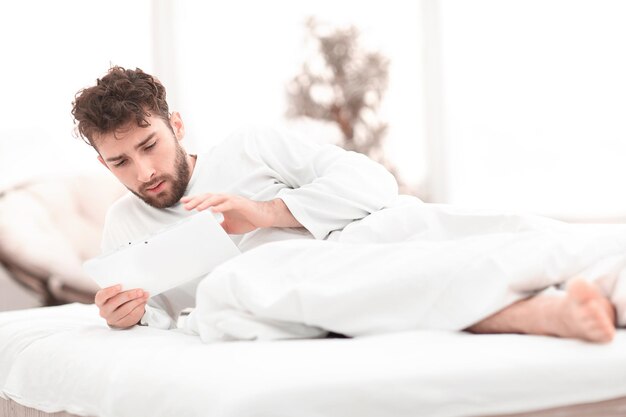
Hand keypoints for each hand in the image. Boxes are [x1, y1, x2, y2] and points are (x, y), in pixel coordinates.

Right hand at [94, 285, 149, 328]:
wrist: (118, 313)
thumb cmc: (116, 298)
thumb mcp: (114, 293)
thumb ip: (120, 288)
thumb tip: (133, 283)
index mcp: (100, 300)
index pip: (102, 296)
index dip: (110, 291)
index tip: (120, 286)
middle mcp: (104, 311)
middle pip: (116, 302)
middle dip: (129, 295)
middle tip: (140, 291)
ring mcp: (112, 318)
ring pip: (126, 309)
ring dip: (137, 301)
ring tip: (145, 295)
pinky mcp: (121, 323)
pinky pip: (132, 315)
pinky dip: (139, 308)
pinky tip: (143, 302)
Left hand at [181, 193, 296, 233]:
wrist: (263, 217)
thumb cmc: (248, 219)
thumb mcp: (229, 226)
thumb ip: (219, 227)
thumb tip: (209, 233)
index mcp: (221, 203)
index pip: (205, 199)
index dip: (194, 200)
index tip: (184, 203)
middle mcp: (225, 199)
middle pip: (208, 197)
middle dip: (196, 201)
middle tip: (186, 206)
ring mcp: (232, 200)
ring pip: (216, 198)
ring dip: (206, 203)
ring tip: (197, 208)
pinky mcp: (240, 204)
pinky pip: (228, 204)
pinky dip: (220, 206)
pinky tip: (213, 210)